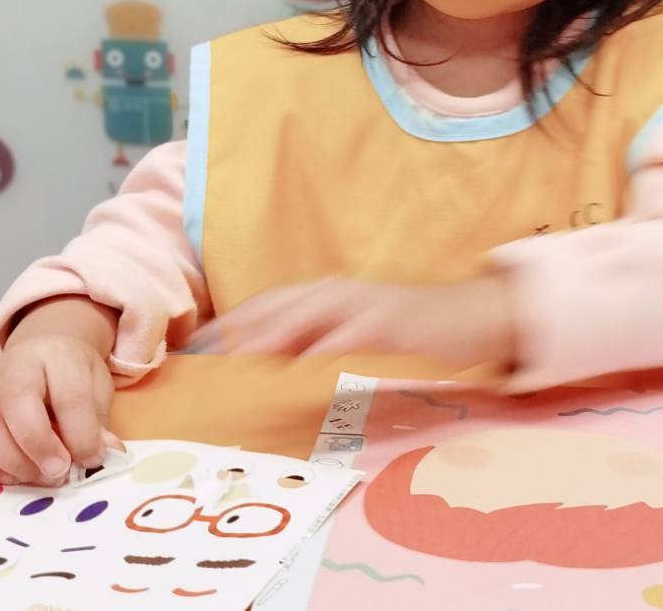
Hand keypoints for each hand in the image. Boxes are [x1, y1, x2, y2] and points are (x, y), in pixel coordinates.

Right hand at [0, 333, 117, 486]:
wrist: (43, 353)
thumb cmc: (73, 375)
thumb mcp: (96, 389)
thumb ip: (98, 424)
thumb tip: (104, 456)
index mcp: (56, 355)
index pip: (68, 395)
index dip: (81, 434)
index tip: (92, 459)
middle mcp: (13, 368)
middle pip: (15, 406)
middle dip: (39, 447)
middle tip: (59, 472)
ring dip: (12, 464)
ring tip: (40, 477)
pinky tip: (13, 476)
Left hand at [186, 275, 516, 369]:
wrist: (468, 319)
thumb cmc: (405, 333)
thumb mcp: (351, 336)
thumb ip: (311, 345)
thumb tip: (262, 369)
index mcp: (323, 297)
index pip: (265, 305)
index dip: (229, 323)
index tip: (194, 348)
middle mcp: (337, 294)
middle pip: (277, 304)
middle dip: (240, 327)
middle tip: (205, 357)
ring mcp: (365, 305)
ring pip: (309, 312)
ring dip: (274, 331)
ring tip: (242, 355)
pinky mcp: (392, 322)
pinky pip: (354, 332)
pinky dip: (328, 345)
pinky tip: (307, 361)